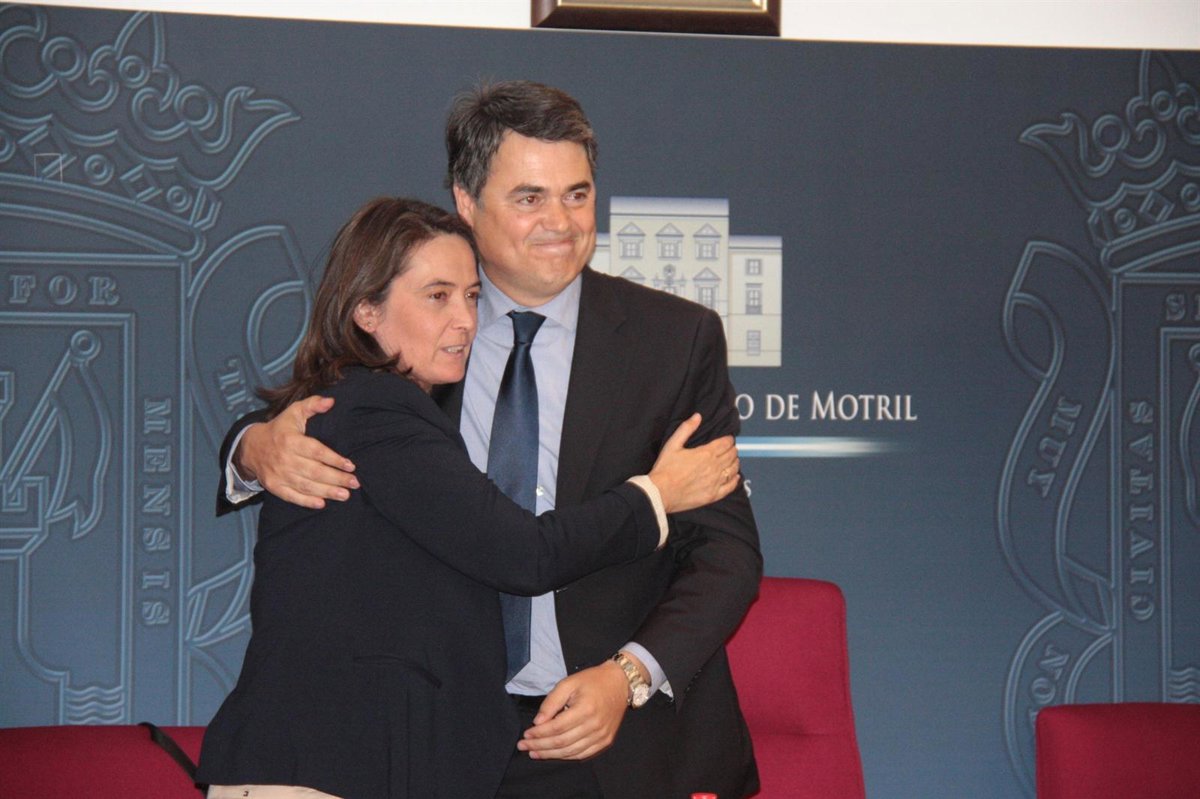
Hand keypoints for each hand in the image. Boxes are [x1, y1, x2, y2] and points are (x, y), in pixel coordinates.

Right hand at [235, 396, 357, 508]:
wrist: (251, 446)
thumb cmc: (280, 428)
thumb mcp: (294, 412)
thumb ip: (313, 405)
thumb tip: (331, 401)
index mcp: (291, 440)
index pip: (317, 452)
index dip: (335, 460)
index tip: (351, 466)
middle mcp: (285, 459)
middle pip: (314, 471)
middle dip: (336, 479)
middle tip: (354, 483)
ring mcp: (279, 474)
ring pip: (306, 486)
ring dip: (327, 492)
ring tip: (345, 495)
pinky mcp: (274, 486)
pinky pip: (292, 496)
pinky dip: (306, 502)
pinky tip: (322, 504)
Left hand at [516, 661, 630, 760]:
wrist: (620, 684)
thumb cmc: (592, 681)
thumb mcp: (569, 683)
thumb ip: (551, 702)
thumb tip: (537, 722)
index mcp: (585, 709)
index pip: (557, 728)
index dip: (539, 734)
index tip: (525, 735)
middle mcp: (595, 725)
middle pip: (562, 742)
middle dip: (540, 746)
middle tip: (524, 746)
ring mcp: (602, 736)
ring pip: (571, 752)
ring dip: (550, 754)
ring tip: (534, 753)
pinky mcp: (605, 741)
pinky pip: (583, 754)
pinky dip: (566, 756)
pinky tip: (554, 754)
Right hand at [648, 413, 739, 512]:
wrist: (661, 492)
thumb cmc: (665, 469)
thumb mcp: (672, 444)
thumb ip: (686, 428)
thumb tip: (698, 416)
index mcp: (705, 453)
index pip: (725, 443)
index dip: (729, 439)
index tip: (728, 438)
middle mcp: (714, 467)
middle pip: (731, 455)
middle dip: (732, 449)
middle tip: (730, 448)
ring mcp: (715, 482)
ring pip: (733, 469)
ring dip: (735, 462)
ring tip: (733, 459)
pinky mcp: (713, 495)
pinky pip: (730, 486)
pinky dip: (735, 480)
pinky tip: (735, 476)